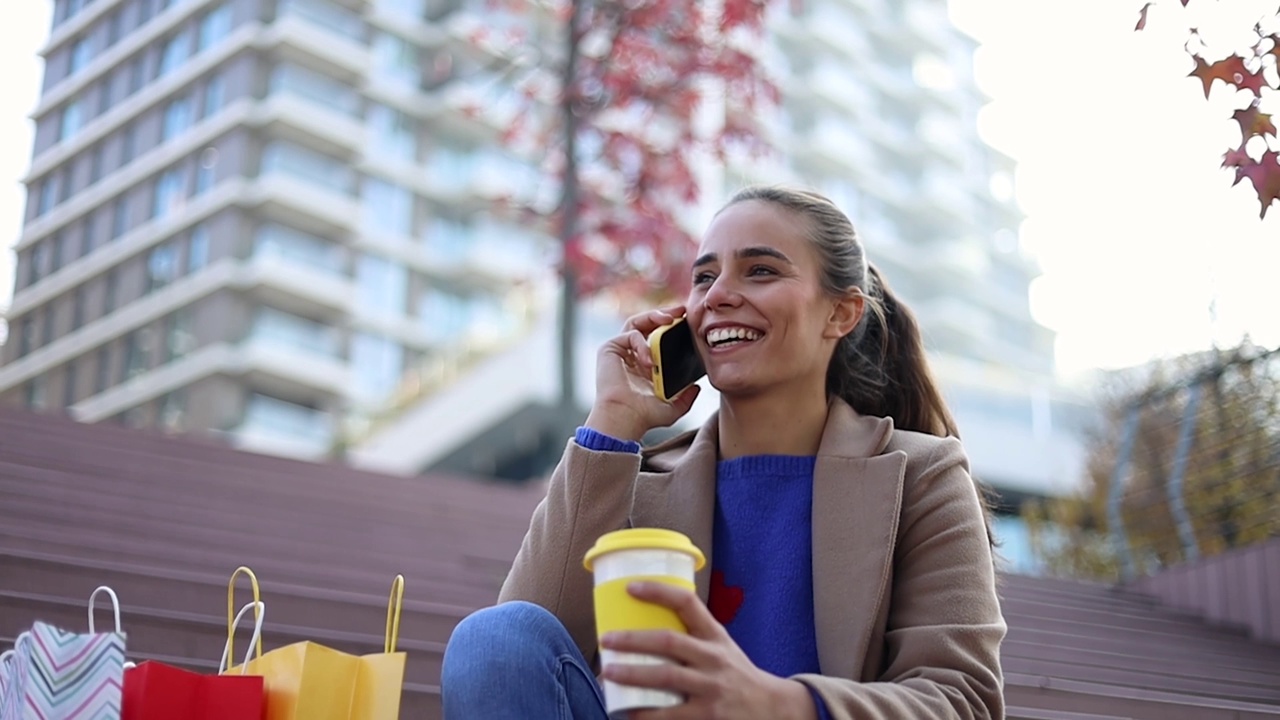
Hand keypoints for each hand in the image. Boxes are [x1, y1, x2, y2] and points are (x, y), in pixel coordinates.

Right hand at [585, 305, 701, 441]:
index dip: (670, 327)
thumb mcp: (672, 407)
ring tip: (669, 319)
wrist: (625, 418)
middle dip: (664, 314)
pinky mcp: (609, 349)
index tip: (687, 322)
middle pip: (646, 324)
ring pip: (636, 322)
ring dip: (653, 316)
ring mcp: (619, 351)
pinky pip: (630, 334)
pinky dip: (642, 343)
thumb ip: (686, 398)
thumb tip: (696, 387)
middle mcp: (630, 355)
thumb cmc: (643, 416)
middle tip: (681, 311)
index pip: (657, 337)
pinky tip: (649, 360)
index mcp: (643, 365)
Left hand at [599, 582, 818, 719]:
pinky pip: (670, 715)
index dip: (658, 592)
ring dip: (632, 674)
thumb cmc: (736, 675)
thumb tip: (645, 629)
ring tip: (608, 673)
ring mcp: (711, 688)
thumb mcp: (722, 647)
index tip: (630, 588)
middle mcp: (713, 658)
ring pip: (666, 677)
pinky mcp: (707, 716)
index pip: (687, 603)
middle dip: (633, 640)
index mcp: (714, 636)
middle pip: (669, 642)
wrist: (772, 708)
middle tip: (606, 640)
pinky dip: (645, 715)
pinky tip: (628, 713)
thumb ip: (693, 637)